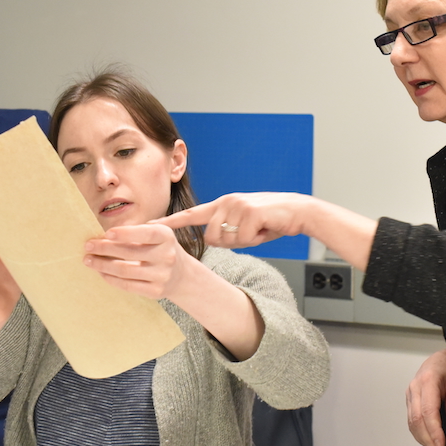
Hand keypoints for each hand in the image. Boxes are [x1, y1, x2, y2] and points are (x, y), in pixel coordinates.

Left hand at [83, 223, 190, 299]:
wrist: (182, 276)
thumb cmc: (160, 249)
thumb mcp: (157, 235)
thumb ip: (137, 232)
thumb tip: (105, 235)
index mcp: (166, 237)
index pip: (146, 233)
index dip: (126, 233)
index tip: (107, 233)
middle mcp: (167, 256)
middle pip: (130, 253)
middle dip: (105, 249)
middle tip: (88, 246)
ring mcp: (162, 275)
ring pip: (125, 271)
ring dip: (103, 265)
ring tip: (89, 260)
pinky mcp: (156, 291)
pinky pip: (128, 285)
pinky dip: (111, 278)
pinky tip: (101, 272)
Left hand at [157, 192, 313, 249]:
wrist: (297, 211)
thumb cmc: (270, 220)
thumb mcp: (242, 223)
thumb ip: (225, 228)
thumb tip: (212, 240)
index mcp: (221, 204)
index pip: (189, 214)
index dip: (169, 222)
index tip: (148, 225)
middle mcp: (226, 202)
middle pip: (211, 238)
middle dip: (229, 243)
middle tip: (249, 234)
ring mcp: (236, 205)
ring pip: (226, 240)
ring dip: (242, 242)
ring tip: (257, 230)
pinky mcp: (249, 212)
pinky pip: (243, 239)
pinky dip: (255, 240)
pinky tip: (264, 228)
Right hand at [406, 348, 445, 445]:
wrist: (438, 360)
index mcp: (428, 381)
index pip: (428, 411)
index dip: (434, 431)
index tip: (442, 445)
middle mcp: (415, 388)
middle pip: (416, 419)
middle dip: (428, 439)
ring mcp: (410, 394)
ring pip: (411, 422)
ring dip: (422, 439)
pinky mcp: (409, 400)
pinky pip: (411, 420)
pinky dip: (419, 433)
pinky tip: (428, 441)